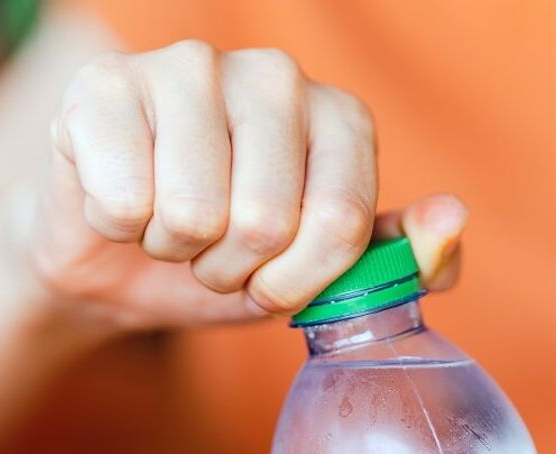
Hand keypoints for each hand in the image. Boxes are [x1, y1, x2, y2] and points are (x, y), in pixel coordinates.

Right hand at [24, 40, 464, 329]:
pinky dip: (118, 227)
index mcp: (338, 117)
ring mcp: (188, 68)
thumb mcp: (319, 280)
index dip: (296, 283)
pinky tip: (119, 202)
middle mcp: (274, 76)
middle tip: (210, 253)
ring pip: (194, 213)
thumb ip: (396, 261)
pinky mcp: (106, 85)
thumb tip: (448, 219)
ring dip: (173, 250)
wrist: (114, 259)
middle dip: (230, 269)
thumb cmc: (225, 260)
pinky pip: (125, 201)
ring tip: (167, 226)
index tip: (270, 284)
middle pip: (267, 221)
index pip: (342, 221)